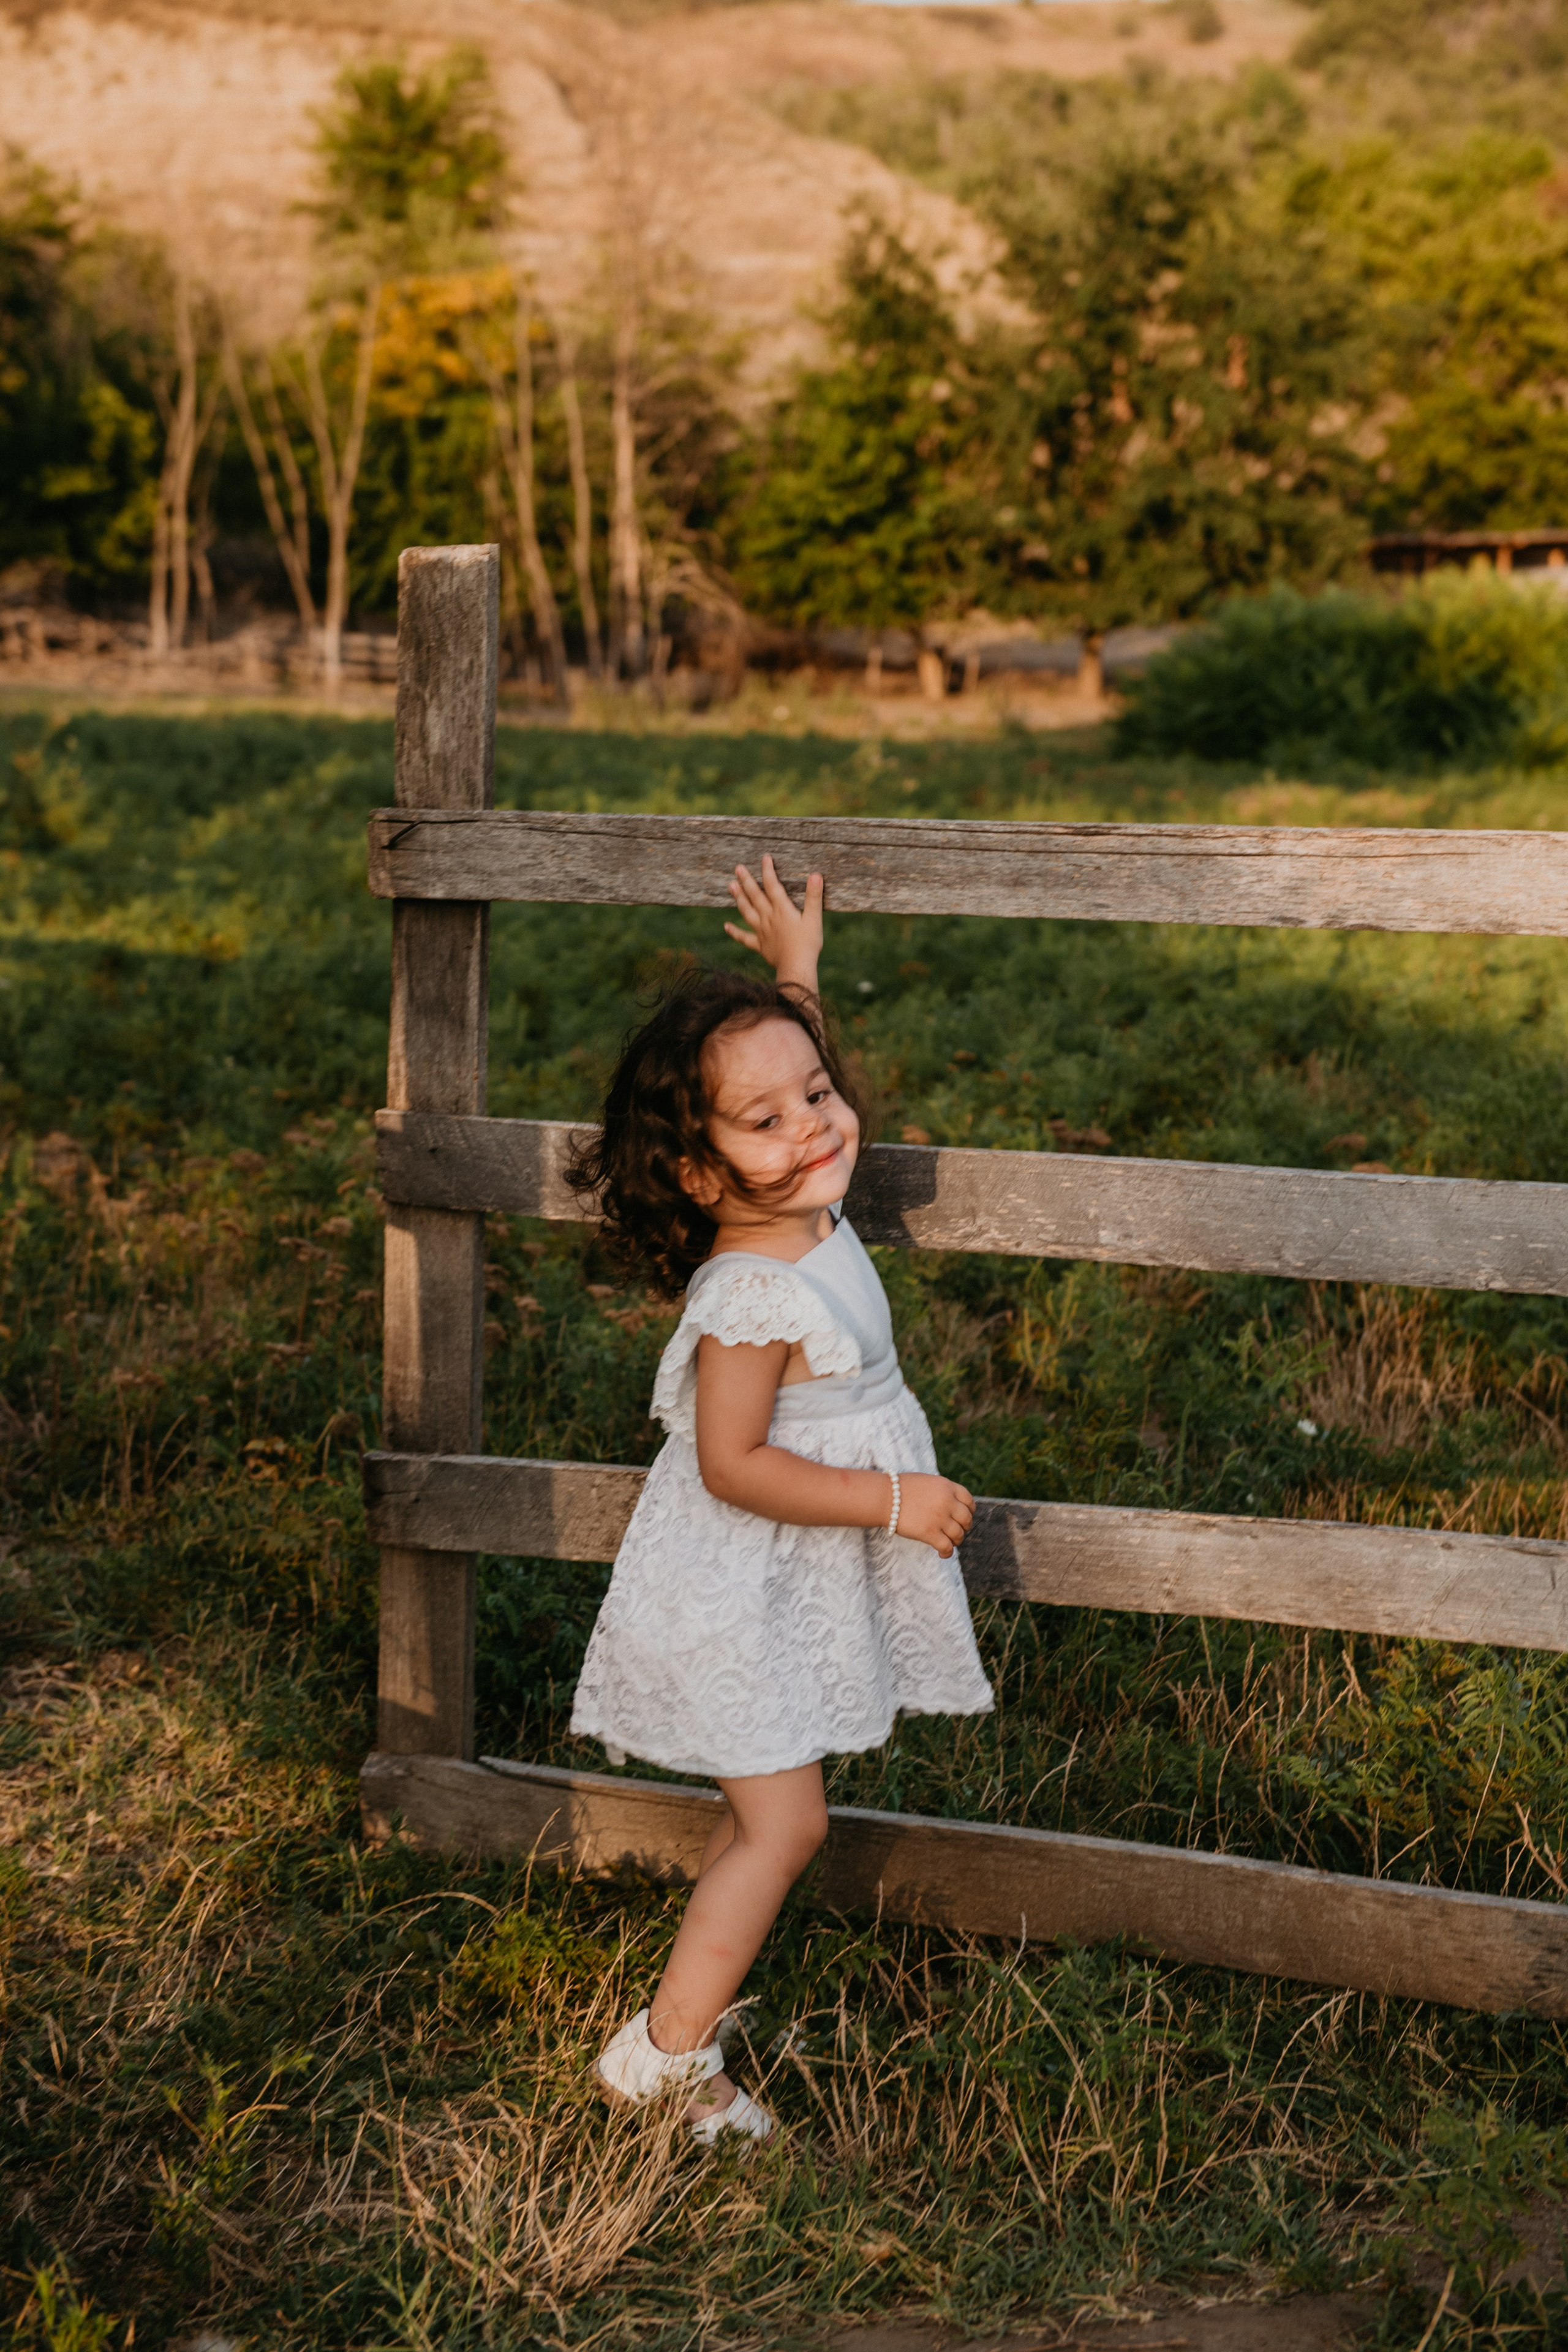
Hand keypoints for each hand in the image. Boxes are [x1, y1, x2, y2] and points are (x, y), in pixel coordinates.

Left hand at [724, 855, 822, 992]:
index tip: (764, 858)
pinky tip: (726, 926)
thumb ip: (814, 897)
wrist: (796, 968)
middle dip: (746, 880)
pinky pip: (744, 937)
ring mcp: (762, 931)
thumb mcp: (814, 918)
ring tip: (730, 886)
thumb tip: (815, 875)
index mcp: (782, 909)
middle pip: (755, 895)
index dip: (767, 870)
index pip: (772, 885)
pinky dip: (734, 932)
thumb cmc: (807, 944)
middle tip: (737, 868)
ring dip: (738, 898)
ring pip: (747, 911)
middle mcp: (768, 917)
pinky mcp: (760, 945)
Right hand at [894, 1473, 973, 1558]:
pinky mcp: (929, 1533)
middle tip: (957, 1531)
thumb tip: (952, 1503)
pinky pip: (947, 1547)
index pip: (969, 1500)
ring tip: (949, 1542)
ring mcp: (939, 1518)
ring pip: (959, 1535)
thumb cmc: (900, 1488)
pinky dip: (947, 1553)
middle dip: (964, 1527)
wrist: (884, 1497)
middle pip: (966, 1519)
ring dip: (956, 1541)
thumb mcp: (927, 1481)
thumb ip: (942, 1490)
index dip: (970, 1511)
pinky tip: (942, 1553)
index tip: (965, 1516)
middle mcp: (947, 1501)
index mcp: (946, 1486)